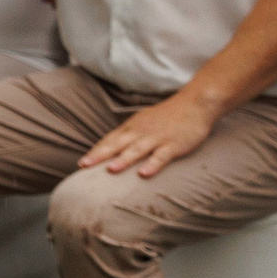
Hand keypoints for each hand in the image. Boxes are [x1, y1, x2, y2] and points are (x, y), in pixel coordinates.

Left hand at [80, 90, 220, 178]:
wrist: (195, 103)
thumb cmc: (168, 116)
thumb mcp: (144, 122)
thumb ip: (130, 135)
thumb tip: (114, 149)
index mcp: (133, 127)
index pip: (110, 140)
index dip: (96, 151)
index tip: (81, 163)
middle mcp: (141, 132)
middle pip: (117, 144)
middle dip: (100, 155)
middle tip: (84, 165)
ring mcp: (157, 138)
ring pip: (137, 150)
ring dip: (123, 159)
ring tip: (110, 170)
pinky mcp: (174, 144)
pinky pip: (161, 156)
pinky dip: (152, 165)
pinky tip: (144, 174)